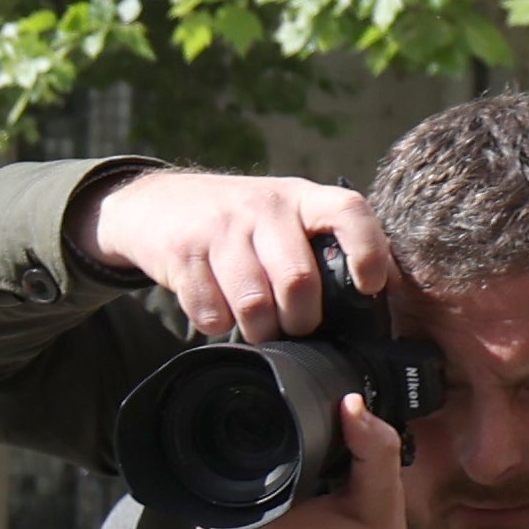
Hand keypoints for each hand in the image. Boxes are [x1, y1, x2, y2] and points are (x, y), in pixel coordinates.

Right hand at [68, 168, 388, 346]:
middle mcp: (265, 208)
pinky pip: (210, 311)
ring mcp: (221, 230)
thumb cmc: (238, 221)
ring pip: (254, 303)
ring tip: (260, 330)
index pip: (349, 213)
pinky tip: (220, 316)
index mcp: (301, 198)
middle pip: (297, 280)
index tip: (369, 286)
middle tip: (296, 329)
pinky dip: (218, 325)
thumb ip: (318, 244)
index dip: (367, 251)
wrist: (157, 203)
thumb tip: (371, 297)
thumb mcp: (283, 215)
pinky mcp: (183, 254)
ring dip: (260, 330)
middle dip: (301, 320)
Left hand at [195, 397, 421, 528]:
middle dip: (242, 480)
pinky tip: (267, 528)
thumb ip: (371, 447)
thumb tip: (351, 405)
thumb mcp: (381, 500)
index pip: (226, 473)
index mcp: (261, 527)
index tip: (269, 449)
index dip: (244, 456)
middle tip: (278, 474)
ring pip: (212, 519)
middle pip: (216, 493)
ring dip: (237, 506)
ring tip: (275, 501)